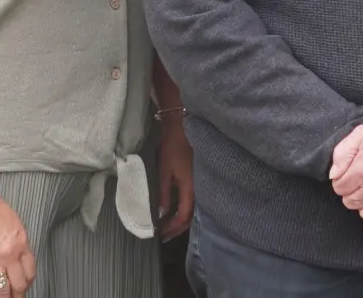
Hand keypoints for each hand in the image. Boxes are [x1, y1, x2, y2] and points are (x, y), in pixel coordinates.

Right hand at [0, 187, 35, 296]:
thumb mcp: (15, 223)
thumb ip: (19, 241)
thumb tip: (20, 255)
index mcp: (21, 242)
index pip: (30, 270)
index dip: (28, 282)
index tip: (25, 286)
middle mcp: (9, 253)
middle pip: (18, 283)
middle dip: (18, 294)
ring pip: (2, 288)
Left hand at [158, 122, 195, 241]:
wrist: (184, 127)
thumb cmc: (172, 147)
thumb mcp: (164, 171)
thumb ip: (164, 194)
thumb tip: (161, 214)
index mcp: (191, 187)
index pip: (183, 216)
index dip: (173, 228)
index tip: (161, 235)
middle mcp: (200, 188)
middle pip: (191, 217)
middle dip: (178, 229)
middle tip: (164, 236)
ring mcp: (202, 184)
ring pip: (194, 210)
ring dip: (182, 221)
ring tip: (169, 227)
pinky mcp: (200, 179)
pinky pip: (196, 201)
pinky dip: (186, 210)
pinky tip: (178, 212)